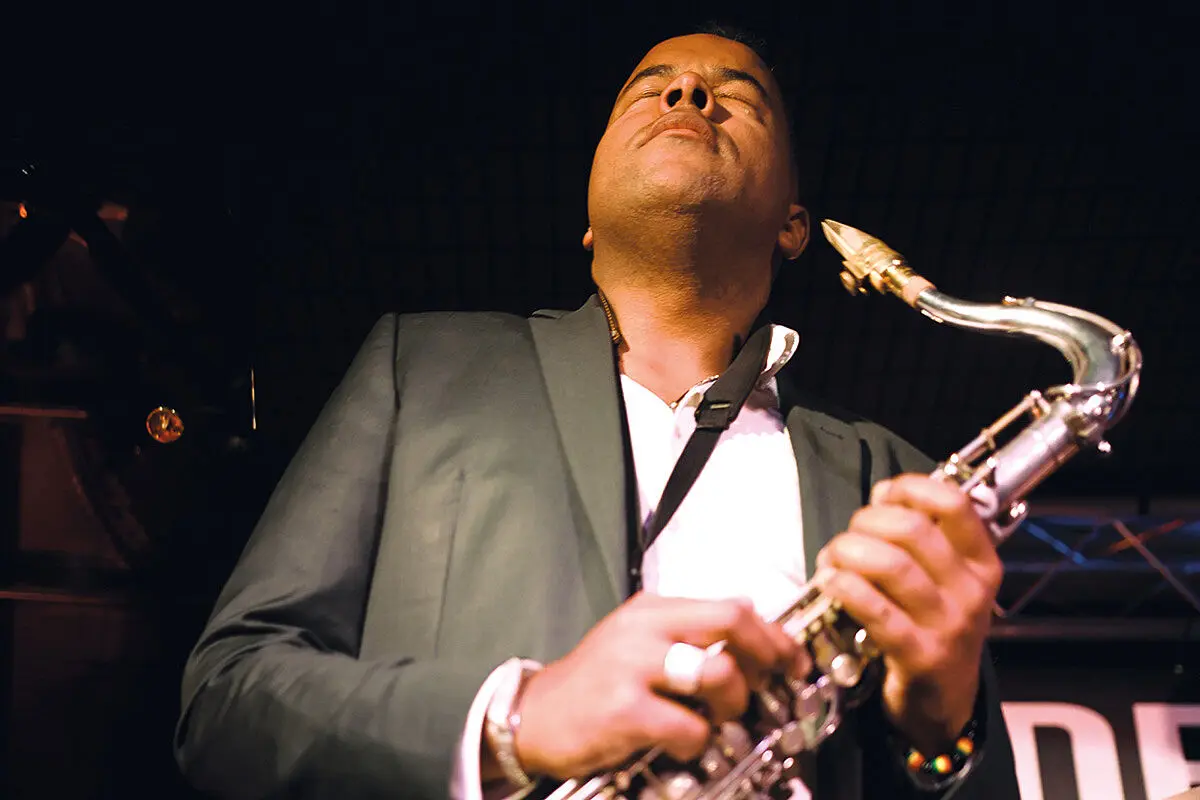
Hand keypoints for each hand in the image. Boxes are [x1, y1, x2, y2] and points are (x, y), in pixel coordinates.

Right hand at [508, 593, 806, 779]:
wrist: (533, 717)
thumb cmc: (593, 684)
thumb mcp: (636, 641)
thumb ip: (685, 630)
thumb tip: (746, 616)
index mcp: (652, 610)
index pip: (731, 605)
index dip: (773, 635)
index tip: (791, 661)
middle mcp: (643, 629)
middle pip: (731, 623)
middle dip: (766, 657)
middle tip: (769, 686)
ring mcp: (632, 667)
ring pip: (717, 671)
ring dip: (734, 702)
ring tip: (720, 719)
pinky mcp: (623, 710)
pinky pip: (688, 727)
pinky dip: (698, 741)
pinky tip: (682, 744)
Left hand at [815, 474, 1002, 750]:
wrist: (945, 699)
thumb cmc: (933, 625)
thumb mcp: (943, 577)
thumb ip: (919, 533)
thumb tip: (883, 495)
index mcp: (981, 563)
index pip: (953, 503)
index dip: (909, 489)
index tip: (883, 496)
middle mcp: (971, 591)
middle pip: (911, 529)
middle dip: (865, 522)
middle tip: (848, 536)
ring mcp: (948, 626)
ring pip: (890, 565)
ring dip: (848, 552)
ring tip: (832, 559)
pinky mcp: (919, 656)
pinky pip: (875, 610)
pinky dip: (844, 587)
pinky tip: (829, 582)